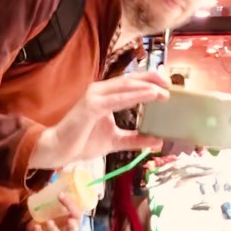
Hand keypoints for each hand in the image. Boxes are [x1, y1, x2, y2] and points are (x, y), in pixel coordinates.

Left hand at [24, 192, 81, 230]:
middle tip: (70, 219)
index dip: (71, 205)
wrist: (40, 227)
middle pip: (72, 230)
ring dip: (53, 229)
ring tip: (48, 221)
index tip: (61, 194)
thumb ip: (60, 194)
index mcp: (74, 221)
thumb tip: (57, 170)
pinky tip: (36, 226)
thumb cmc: (53, 214)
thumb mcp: (58, 205)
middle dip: (72, 226)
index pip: (77, 214)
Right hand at [29, 73, 168, 170]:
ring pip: (126, 87)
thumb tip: (157, 140)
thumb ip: (134, 139)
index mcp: (105, 95)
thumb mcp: (115, 141)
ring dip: (147, 87)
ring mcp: (95, 96)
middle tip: (171, 84)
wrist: (58, 150)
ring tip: (165, 90)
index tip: (168, 87)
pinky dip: (135, 96)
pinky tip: (150, 95)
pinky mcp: (91, 105)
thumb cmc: (82, 142)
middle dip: (153, 80)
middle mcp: (100, 90)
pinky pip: (117, 99)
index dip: (149, 82)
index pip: (130, 84)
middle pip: (131, 80)